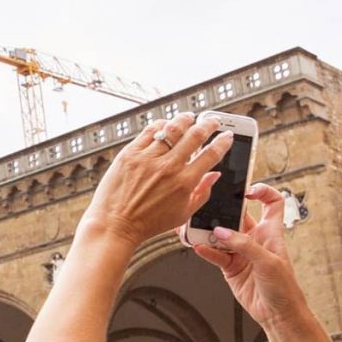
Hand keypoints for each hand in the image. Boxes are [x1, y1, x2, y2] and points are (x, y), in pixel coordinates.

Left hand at [80, 115, 232, 246]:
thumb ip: (202, 193)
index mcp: (185, 183)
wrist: (115, 224)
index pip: (211, 155)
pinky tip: (166, 124)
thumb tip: (215, 175)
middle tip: (213, 121)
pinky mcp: (130, 153)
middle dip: (208, 124)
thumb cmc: (148, 223)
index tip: (227, 136)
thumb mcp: (183, 214)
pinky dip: (161, 124)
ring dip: (185, 119)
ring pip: (172, 128)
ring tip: (190, 117)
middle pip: (195, 135)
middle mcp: (168, 167)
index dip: (223, 142)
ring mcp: (148, 158)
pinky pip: (149, 131)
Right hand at [190, 183, 310, 327]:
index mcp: (270, 232)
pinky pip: (215, 255)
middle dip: (223, 211)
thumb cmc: (284, 287)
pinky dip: (206, 251)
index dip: (262, 192)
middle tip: (209, 208)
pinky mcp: (231, 267)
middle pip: (237, 217)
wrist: (278, 314)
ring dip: (209, 232)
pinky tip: (199, 247)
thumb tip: (222, 232)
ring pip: (222, 236)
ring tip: (197, 229)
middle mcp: (255, 239)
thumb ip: (244, 245)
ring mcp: (241, 253)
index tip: (246, 191)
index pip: (272, 203)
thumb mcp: (268, 262)